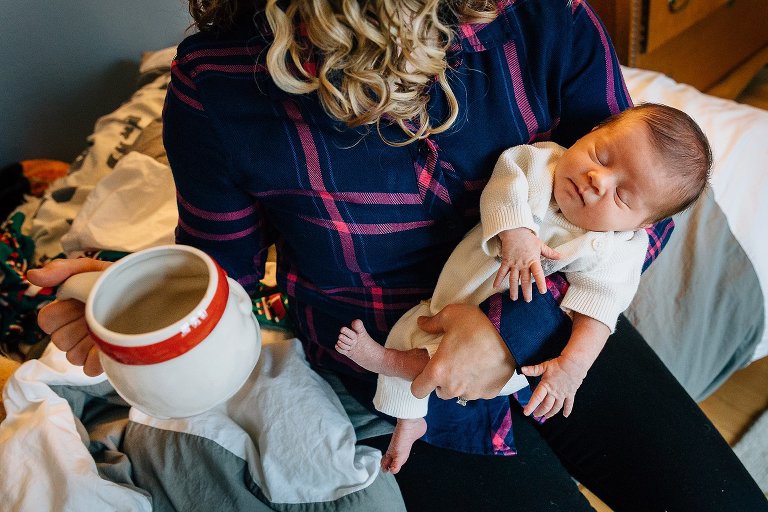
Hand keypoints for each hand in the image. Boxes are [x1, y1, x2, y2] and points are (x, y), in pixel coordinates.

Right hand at [27, 258, 112, 375]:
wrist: (158, 295)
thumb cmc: (123, 281)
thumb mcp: (95, 269)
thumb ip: (63, 270)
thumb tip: (32, 276)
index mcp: (70, 308)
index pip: (46, 321)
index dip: (61, 312)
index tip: (81, 300)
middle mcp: (77, 329)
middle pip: (58, 340)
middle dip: (76, 326)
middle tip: (98, 313)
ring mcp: (91, 347)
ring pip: (72, 357)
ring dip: (89, 342)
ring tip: (109, 327)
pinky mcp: (106, 361)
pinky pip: (88, 370)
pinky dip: (99, 359)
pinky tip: (112, 345)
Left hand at [410, 304, 515, 400]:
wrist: (511, 334)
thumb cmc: (477, 324)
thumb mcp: (450, 316)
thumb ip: (432, 323)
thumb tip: (421, 322)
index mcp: (438, 371)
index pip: (418, 390)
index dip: (420, 382)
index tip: (427, 371)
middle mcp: (453, 387)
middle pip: (440, 392)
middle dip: (442, 382)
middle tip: (451, 364)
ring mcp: (472, 392)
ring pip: (460, 394)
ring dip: (460, 384)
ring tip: (469, 365)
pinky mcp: (489, 392)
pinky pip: (478, 391)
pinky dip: (478, 383)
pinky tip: (484, 367)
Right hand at [493, 228, 559, 301]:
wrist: (514, 230)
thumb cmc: (528, 238)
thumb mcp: (540, 245)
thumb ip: (550, 253)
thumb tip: (561, 257)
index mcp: (533, 260)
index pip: (538, 273)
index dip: (540, 282)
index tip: (542, 291)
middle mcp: (523, 264)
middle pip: (524, 280)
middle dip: (526, 291)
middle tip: (528, 300)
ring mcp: (513, 263)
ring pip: (513, 279)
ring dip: (513, 289)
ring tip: (514, 299)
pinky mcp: (506, 261)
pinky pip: (501, 272)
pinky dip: (497, 279)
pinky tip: (495, 287)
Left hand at [521, 355, 588, 418]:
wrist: (574, 364)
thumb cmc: (559, 364)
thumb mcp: (544, 366)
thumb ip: (533, 370)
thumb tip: (522, 369)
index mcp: (546, 385)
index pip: (536, 398)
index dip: (531, 406)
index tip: (526, 413)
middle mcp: (554, 392)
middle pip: (546, 406)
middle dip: (540, 411)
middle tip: (535, 415)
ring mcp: (563, 394)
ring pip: (556, 407)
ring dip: (551, 413)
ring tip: (546, 416)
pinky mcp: (570, 394)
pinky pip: (569, 404)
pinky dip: (567, 410)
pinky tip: (565, 415)